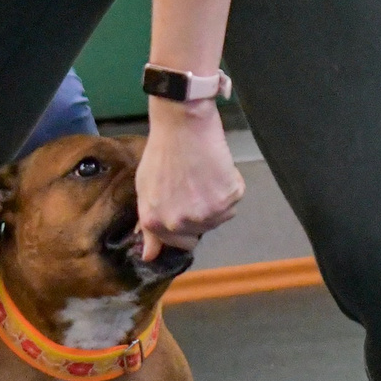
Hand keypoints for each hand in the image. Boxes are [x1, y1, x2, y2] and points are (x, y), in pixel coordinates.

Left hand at [135, 100, 245, 260]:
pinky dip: (230, 184)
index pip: (179, 244)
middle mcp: (180, 223)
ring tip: (203, 173)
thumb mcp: (145, 190)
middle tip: (194, 185)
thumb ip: (148, 226)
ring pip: (220, 216)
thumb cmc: (162, 151)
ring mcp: (205, 213)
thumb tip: (149, 257)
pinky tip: (216, 167)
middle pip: (201, 232)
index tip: (186, 206)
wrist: (182, 123)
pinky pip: (235, 198)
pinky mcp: (228, 199)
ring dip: (216, 199)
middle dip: (200, 214)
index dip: (184, 224)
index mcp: (157, 223)